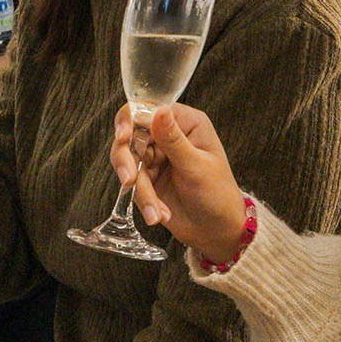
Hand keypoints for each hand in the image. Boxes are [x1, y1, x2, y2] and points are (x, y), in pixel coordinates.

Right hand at [113, 103, 248, 264]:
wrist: (217, 231)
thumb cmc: (217, 194)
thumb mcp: (196, 166)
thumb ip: (174, 140)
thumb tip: (159, 110)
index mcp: (185, 123)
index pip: (147, 111)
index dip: (129, 121)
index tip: (122, 138)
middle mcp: (167, 135)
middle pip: (130, 136)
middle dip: (127, 161)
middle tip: (129, 180)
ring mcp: (155, 156)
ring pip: (127, 161)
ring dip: (139, 189)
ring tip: (155, 212)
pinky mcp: (147, 177)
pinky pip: (132, 183)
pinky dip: (144, 201)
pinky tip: (159, 214)